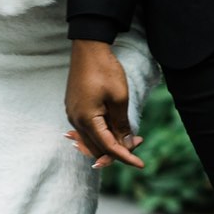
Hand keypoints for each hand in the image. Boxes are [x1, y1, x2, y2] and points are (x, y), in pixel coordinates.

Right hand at [65, 40, 143, 169]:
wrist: (89, 48)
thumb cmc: (105, 71)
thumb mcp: (119, 98)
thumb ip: (121, 124)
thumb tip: (125, 143)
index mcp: (86, 120)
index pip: (107, 147)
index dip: (125, 157)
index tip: (140, 165)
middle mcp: (75, 120)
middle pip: (98, 147)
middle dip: (118, 149)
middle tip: (139, 142)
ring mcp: (73, 113)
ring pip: (92, 139)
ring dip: (110, 140)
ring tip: (130, 135)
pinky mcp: (75, 107)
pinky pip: (88, 128)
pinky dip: (102, 132)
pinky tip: (115, 127)